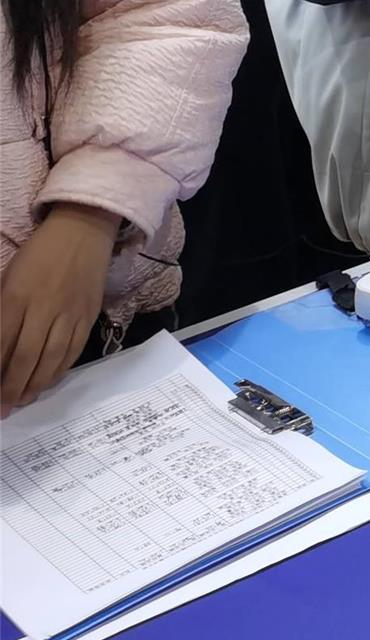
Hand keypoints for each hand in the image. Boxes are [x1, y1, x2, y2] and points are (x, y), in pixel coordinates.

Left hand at [0, 203, 117, 411]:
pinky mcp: (89, 314)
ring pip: (51, 358)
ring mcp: (69, 312)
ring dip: (35, 385)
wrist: (83, 229)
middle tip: (3, 409)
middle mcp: (43, 308)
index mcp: (15, 297)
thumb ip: (2, 314)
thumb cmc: (38, 254)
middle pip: (24, 357)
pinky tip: (48, 380)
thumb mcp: (8, 279)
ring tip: (23, 401)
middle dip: (10, 388)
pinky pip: (74, 350)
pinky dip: (59, 370)